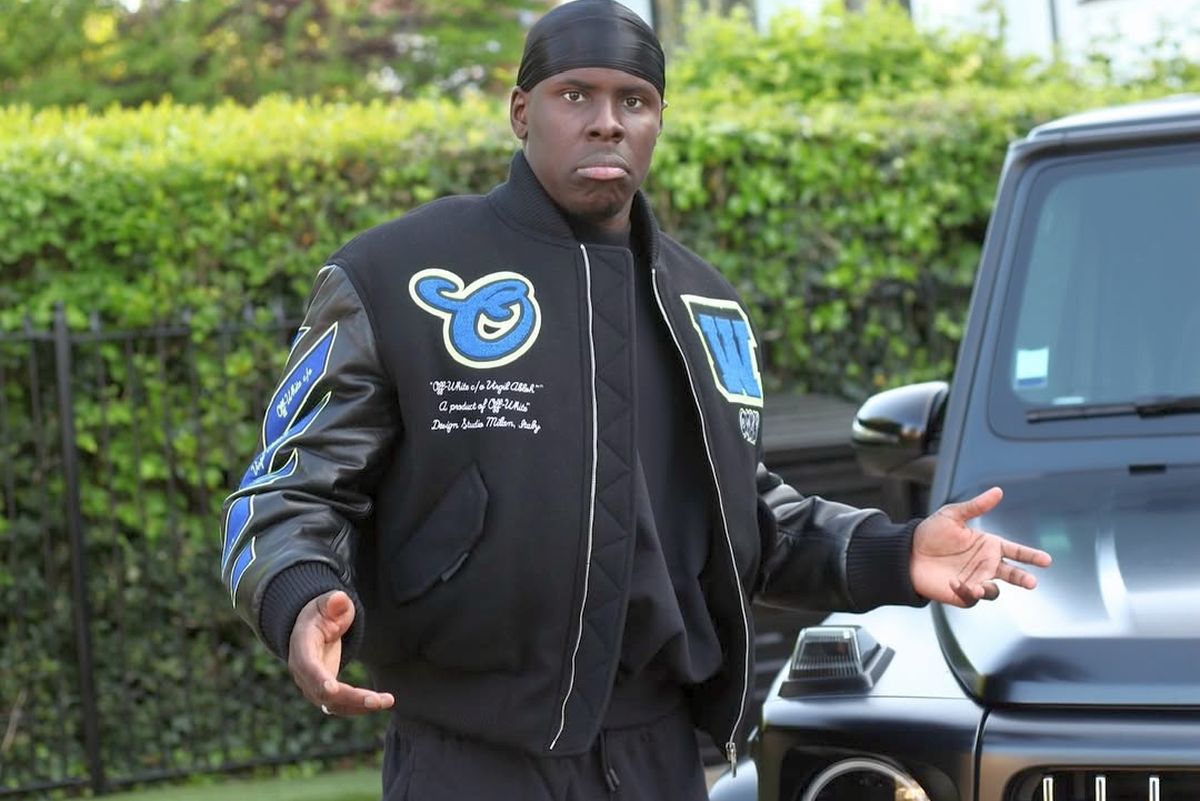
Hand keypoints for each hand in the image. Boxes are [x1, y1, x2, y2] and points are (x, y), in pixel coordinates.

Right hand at [288, 590, 393, 715]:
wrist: (313, 630)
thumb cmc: (321, 614)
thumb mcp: (325, 603)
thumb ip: (333, 602)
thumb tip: (340, 599)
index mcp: (301, 649)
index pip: (307, 667)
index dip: (318, 679)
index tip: (332, 690)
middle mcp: (304, 673)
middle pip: (323, 693)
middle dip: (349, 698)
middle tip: (376, 701)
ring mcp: (313, 686)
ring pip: (334, 704)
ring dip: (360, 706)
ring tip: (387, 701)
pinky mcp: (326, 694)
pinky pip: (342, 706)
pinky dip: (361, 706)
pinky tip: (383, 702)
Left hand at [910, 487, 1051, 607]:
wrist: (907, 553)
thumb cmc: (930, 533)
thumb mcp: (952, 515)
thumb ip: (976, 506)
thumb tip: (998, 491)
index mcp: (988, 545)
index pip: (1016, 552)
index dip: (1031, 556)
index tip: (1046, 560)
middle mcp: (986, 565)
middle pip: (1013, 574)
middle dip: (1023, 579)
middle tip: (1031, 582)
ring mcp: (976, 580)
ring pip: (994, 590)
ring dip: (989, 588)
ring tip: (979, 585)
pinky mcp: (962, 593)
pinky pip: (972, 597)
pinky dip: (968, 592)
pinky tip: (956, 582)